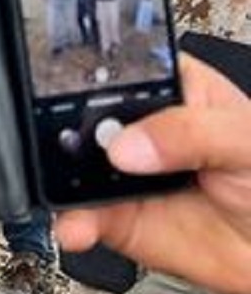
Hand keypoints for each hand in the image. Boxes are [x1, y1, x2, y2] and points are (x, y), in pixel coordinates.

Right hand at [55, 55, 250, 293]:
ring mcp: (120, 172)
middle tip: (81, 148)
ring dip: (61, 179)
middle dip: (67, 130)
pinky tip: (79, 225)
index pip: (117, 69)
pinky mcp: (112, 215)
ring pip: (71, 166)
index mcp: (167, 88)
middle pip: (79, 115)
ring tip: (75, 195)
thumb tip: (128, 142)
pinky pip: (78, 215)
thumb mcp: (244, 140)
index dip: (92, 75)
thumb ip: (190, 133)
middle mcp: (134, 126)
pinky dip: (70, 222)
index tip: (80, 93)